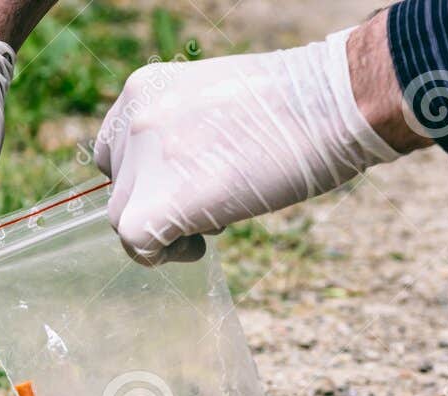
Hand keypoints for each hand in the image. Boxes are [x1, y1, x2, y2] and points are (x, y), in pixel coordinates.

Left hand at [94, 27, 404, 262]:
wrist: (333, 104)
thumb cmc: (295, 106)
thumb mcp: (217, 103)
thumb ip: (180, 132)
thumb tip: (173, 177)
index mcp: (145, 89)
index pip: (114, 151)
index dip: (143, 177)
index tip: (181, 183)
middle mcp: (135, 119)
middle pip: (120, 188)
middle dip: (157, 205)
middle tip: (206, 203)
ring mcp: (144, 159)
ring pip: (123, 221)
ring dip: (164, 232)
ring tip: (214, 219)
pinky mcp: (159, 201)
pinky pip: (136, 244)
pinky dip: (163, 255)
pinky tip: (200, 242)